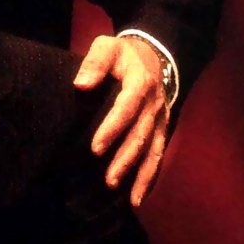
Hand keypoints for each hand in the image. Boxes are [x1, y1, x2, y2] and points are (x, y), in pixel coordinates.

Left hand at [73, 35, 167, 206]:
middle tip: (108, 179)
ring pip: (153, 149)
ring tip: (128, 197)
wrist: (154, 55)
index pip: (126, 107)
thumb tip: (80, 84)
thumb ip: (94, 62)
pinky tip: (139, 196)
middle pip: (141, 134)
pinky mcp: (163, 128)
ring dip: (140, 173)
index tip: (95, 148)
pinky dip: (150, 176)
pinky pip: (158, 154)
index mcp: (140, 82)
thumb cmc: (123, 54)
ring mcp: (160, 118)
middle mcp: (154, 103)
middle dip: (125, 158)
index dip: (112, 128)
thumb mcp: (107, 46)